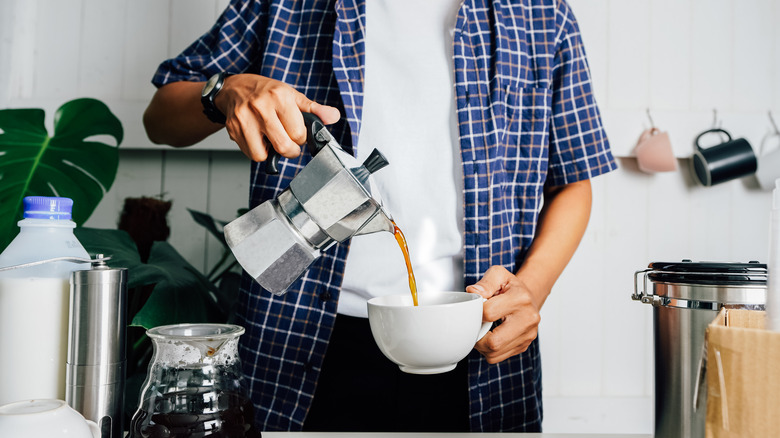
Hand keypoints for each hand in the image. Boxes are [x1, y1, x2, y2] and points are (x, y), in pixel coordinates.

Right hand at [215, 74, 340, 161]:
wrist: (235, 88)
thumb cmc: (266, 92)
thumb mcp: (292, 95)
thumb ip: (314, 109)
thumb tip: (334, 116)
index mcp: (279, 97)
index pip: (298, 134)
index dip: (300, 138)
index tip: (297, 133)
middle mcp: (261, 107)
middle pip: (282, 146)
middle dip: (289, 150)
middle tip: (287, 142)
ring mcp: (244, 119)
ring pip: (263, 154)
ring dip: (270, 152)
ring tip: (271, 139)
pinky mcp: (233, 129)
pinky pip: (250, 153)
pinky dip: (257, 151)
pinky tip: (258, 138)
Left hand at [466, 266, 541, 363]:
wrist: (527, 297)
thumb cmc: (510, 287)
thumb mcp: (498, 274)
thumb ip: (485, 282)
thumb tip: (473, 292)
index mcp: (521, 299)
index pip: (488, 313)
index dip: (476, 311)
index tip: (476, 307)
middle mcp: (528, 319)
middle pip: (494, 342)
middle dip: (477, 336)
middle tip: (474, 325)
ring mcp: (528, 335)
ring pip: (494, 353)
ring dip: (481, 345)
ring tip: (482, 330)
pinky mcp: (523, 346)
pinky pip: (498, 357)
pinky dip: (488, 350)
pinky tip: (489, 336)